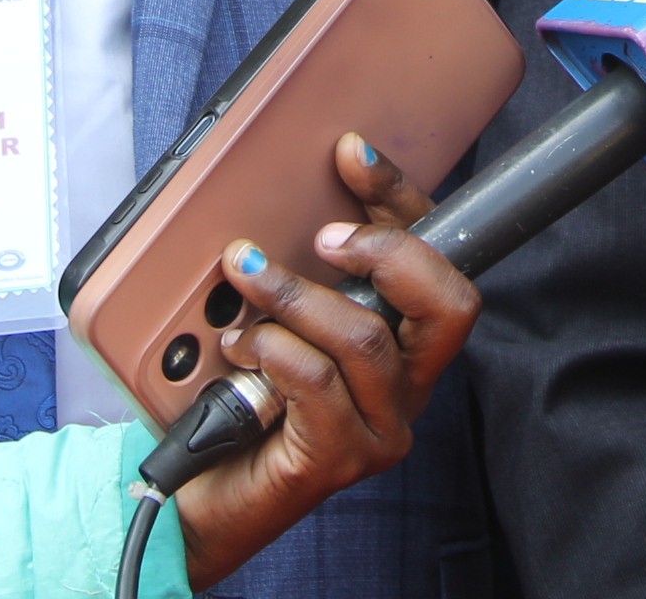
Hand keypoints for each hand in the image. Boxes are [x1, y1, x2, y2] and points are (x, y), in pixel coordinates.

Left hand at [171, 134, 474, 589]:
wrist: (197, 493)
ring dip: (296, 295)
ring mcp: (380, 428)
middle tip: (321, 237)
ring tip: (247, 278)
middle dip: (387, 250)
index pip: (438, 260)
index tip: (352, 153)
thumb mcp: (280, 313)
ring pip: (365, 337)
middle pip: (448, 303)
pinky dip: (276, 350)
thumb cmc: (242, 398)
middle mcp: (407, 388)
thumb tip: (298, 197)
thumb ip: (304, 267)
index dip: (403, 199)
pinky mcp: (340, 459)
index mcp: (406, 346)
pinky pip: (318, 382)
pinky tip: (245, 348)